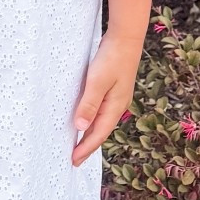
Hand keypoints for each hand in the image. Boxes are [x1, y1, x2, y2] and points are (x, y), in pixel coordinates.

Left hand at [70, 31, 142, 166]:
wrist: (126, 37)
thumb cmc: (112, 58)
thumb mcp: (98, 81)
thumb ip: (89, 104)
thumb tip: (81, 128)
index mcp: (115, 107)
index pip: (99, 134)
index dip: (86, 148)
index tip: (73, 161)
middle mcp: (117, 105)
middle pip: (101, 131)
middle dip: (88, 146)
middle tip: (74, 160)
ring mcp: (116, 98)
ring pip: (101, 122)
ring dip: (90, 134)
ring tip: (78, 145)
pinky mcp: (112, 89)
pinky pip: (100, 111)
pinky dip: (92, 120)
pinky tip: (85, 120)